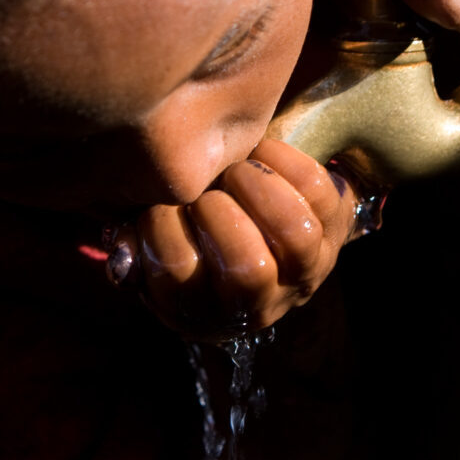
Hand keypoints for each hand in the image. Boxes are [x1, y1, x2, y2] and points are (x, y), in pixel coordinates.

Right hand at [109, 140, 355, 341]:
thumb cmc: (186, 227)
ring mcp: (305, 270)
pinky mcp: (334, 230)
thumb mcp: (150, 243)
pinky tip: (260, 151)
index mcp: (200, 308)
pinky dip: (285, 160)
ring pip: (294, 234)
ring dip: (257, 187)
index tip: (161, 201)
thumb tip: (125, 255)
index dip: (163, 226)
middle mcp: (258, 301)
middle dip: (217, 212)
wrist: (250, 212)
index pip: (178, 274)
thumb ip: (132, 246)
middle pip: (245, 270)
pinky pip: (318, 192)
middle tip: (205, 189)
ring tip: (236, 170)